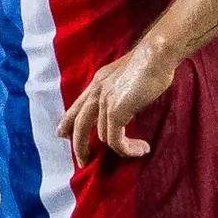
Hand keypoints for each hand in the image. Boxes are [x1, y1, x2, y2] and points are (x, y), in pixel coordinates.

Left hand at [63, 38, 174, 164]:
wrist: (156, 54)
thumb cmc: (149, 63)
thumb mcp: (125, 76)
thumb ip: (117, 90)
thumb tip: (122, 104)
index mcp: (97, 84)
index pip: (77, 107)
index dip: (67, 122)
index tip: (61, 134)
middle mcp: (96, 93)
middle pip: (79, 125)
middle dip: (78, 146)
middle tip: (82, 162)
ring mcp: (104, 102)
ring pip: (103, 135)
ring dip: (120, 148)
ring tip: (137, 150)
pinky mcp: (116, 111)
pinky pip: (116, 140)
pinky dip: (127, 149)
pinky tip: (141, 149)